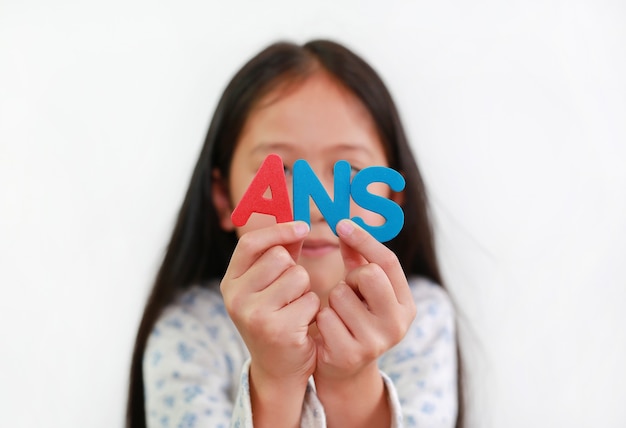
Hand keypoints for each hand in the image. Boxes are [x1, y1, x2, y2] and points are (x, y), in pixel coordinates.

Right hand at [220, 221, 320, 388]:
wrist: (278, 369)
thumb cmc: (277, 318)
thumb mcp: (268, 286)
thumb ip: (280, 255)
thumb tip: (298, 224)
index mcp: (230, 283)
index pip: (250, 242)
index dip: (278, 230)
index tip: (302, 226)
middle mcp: (235, 298)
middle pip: (279, 257)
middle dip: (294, 270)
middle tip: (290, 294)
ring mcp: (254, 314)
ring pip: (298, 276)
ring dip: (305, 290)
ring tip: (295, 309)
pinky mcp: (277, 329)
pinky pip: (310, 300)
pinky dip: (313, 309)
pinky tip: (302, 324)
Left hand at [314, 219, 416, 381]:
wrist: (346, 371)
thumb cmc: (353, 319)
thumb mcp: (363, 291)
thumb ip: (358, 259)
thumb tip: (345, 225)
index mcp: (406, 305)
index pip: (388, 262)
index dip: (364, 239)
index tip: (341, 223)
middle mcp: (397, 323)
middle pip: (369, 274)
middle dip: (351, 278)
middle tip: (348, 291)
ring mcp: (376, 341)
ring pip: (341, 294)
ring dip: (332, 301)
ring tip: (338, 316)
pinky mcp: (350, 354)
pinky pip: (325, 316)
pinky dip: (321, 319)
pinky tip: (328, 331)